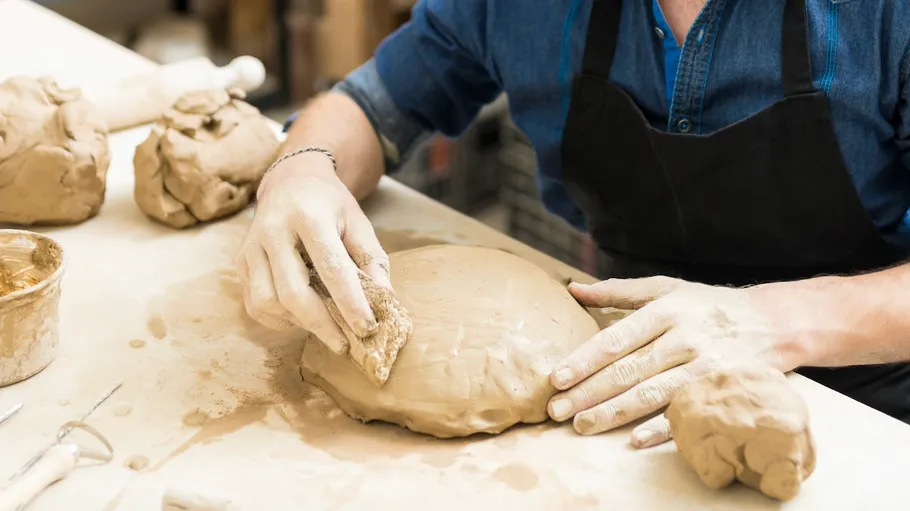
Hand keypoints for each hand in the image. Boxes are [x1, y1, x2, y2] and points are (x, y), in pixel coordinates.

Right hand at [236, 152, 390, 352]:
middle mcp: (274, 230)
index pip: (331, 268)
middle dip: (322, 325)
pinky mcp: (240, 261)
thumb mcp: (359, 222)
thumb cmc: (330, 205)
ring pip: (269, 302)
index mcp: (309, 216)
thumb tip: (384, 301)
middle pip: (294, 292)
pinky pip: (255, 304)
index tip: (367, 328)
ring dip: (299, 323)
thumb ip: (373, 260)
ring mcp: (252, 247)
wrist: (291, 180)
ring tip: (323, 325)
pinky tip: (300, 316)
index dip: (350, 303)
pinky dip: (279, 319)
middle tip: (345, 344)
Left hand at [547, 276, 800, 447]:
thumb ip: (619, 291)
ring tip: (582, 426)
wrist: (774, 322)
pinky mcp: (721, 390)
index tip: (557, 378)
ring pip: (651, 393)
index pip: (617, 339)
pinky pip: (686, 412)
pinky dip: (662, 428)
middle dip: (588, 392)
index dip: (585, 359)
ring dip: (614, 413)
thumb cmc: (708, 305)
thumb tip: (574, 289)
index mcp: (666, 311)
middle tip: (556, 411)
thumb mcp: (667, 288)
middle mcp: (683, 338)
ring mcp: (704, 366)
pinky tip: (635, 440)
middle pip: (628, 370)